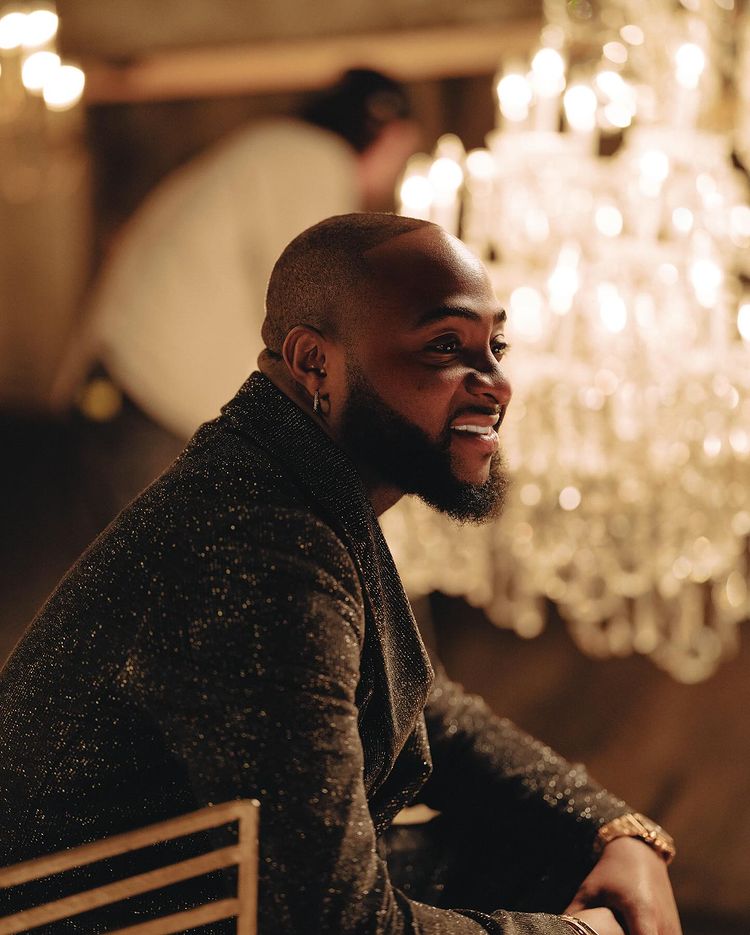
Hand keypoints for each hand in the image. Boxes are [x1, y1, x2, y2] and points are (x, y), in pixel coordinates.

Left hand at [564, 836, 681, 934]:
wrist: (638, 852)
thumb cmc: (609, 872)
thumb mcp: (589, 890)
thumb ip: (574, 915)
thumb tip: (555, 928)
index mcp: (641, 912)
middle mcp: (662, 922)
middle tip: (611, 934)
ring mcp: (672, 927)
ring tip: (619, 931)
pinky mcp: (675, 930)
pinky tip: (631, 932)